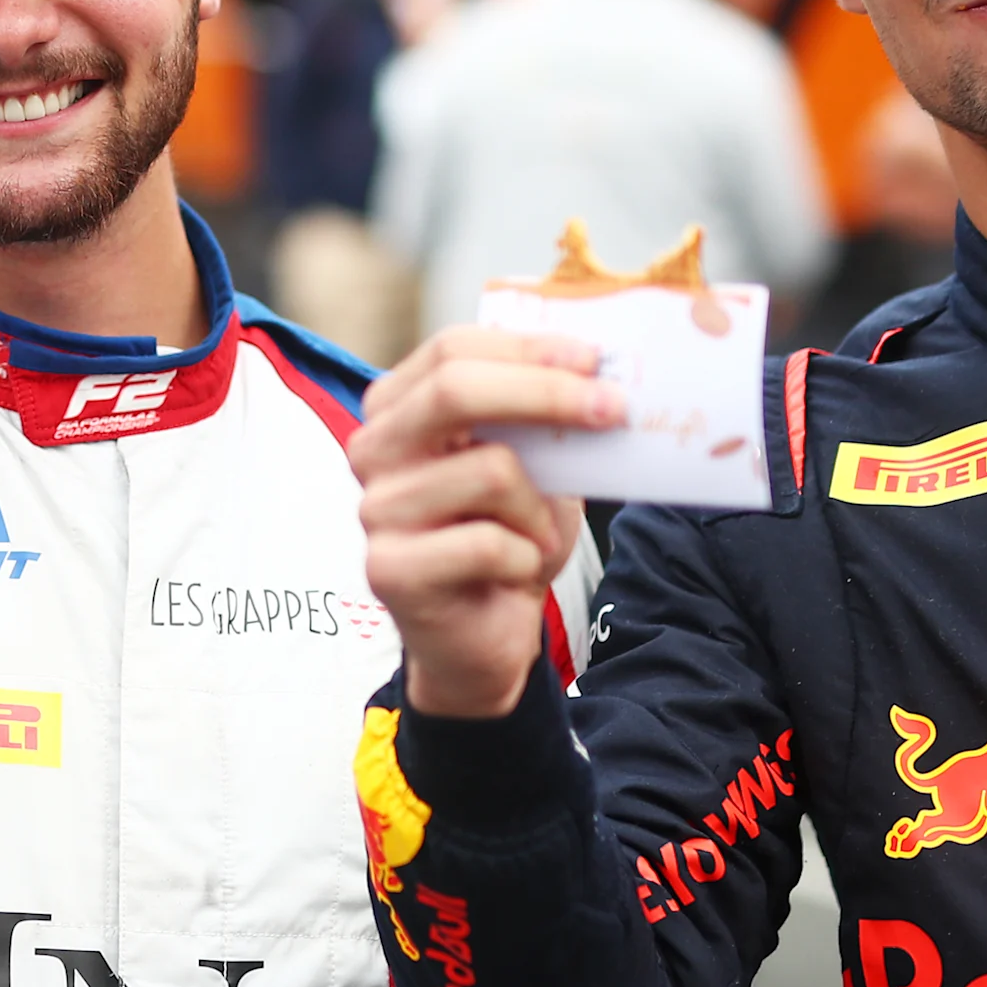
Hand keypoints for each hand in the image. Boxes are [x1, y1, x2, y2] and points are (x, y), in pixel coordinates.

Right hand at [348, 326, 622, 719]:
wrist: (481, 637)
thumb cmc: (505, 539)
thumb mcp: (530, 466)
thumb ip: (539, 418)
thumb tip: (597, 372)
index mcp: (396, 411)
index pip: (451, 350)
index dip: (527, 349)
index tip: (595, 360)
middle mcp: (372, 451)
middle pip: (454, 390)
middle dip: (547, 393)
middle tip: (613, 408)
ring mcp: (375, 510)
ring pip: (490, 471)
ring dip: (541, 508)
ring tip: (537, 535)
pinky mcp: (389, 569)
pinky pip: (489, 543)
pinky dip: (527, 557)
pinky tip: (517, 572)